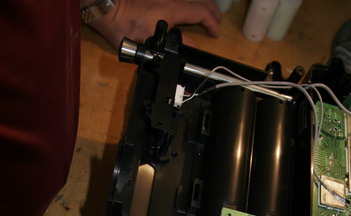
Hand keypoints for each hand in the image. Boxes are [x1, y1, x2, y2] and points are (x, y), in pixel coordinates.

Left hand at [90, 0, 221, 47]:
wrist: (106, 6)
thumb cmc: (123, 25)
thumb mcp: (149, 41)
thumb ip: (172, 45)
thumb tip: (189, 47)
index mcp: (173, 10)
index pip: (201, 12)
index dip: (211, 22)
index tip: (215, 32)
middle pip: (199, 0)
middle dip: (210, 10)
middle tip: (216, 20)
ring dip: (200, 4)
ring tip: (205, 12)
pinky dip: (188, 3)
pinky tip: (186, 7)